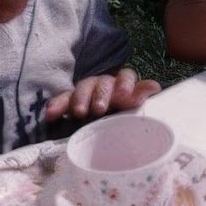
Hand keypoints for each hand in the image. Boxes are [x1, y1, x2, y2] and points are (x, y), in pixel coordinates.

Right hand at [46, 67, 160, 122]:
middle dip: (101, 94)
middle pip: (103, 82)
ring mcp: (85, 91)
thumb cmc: (120, 115)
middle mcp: (104, 84)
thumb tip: (154, 87)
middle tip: (99, 109)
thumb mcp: (130, 107)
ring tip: (79, 112)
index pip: (126, 76)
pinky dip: (56, 106)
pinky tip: (50, 115)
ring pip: (83, 87)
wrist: (99, 128)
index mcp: (122, 84)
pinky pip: (61, 100)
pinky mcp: (68, 100)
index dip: (126, 84)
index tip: (124, 96)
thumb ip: (139, 96)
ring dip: (80, 99)